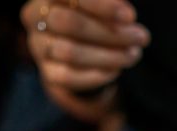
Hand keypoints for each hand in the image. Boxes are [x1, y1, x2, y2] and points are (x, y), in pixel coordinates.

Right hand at [20, 0, 149, 118]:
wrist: (81, 46)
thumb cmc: (96, 15)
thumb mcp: (104, 6)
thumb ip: (113, 5)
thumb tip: (126, 15)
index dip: (101, 5)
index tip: (130, 16)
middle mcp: (35, 18)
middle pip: (69, 23)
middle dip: (110, 32)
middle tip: (141, 37)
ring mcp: (38, 46)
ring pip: (70, 52)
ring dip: (109, 55)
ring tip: (134, 53)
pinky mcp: (48, 73)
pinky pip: (69, 77)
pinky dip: (97, 75)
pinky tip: (116, 69)